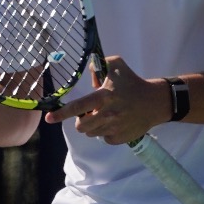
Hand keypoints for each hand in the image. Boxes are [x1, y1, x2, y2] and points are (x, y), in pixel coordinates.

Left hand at [42, 56, 168, 145]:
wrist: (154, 102)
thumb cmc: (133, 82)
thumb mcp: (116, 65)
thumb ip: (98, 64)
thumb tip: (88, 70)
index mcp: (104, 97)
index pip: (78, 107)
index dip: (61, 113)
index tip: (49, 118)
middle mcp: (107, 115)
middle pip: (81, 125)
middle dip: (81, 120)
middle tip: (90, 112)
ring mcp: (113, 128)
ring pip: (91, 132)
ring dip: (93, 125)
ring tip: (105, 115)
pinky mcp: (119, 138)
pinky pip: (103, 138)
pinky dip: (105, 132)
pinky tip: (115, 122)